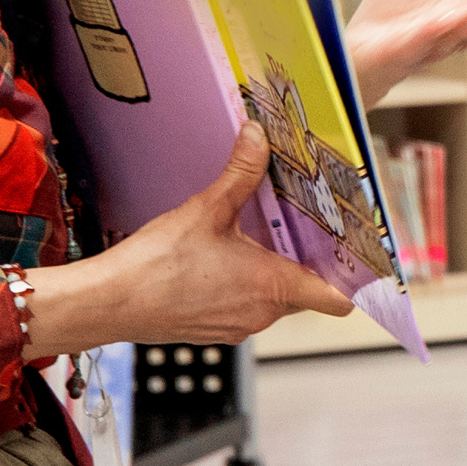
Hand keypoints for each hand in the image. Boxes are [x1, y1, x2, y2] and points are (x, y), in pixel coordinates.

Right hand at [25, 127, 351, 351]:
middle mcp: (262, 314)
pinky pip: (244, 304)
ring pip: (273, 297)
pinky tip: (222, 256)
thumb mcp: (205, 210)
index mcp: (273, 288)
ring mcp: (237, 326)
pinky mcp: (213, 329)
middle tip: (302, 225)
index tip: (359, 257)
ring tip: (258, 234)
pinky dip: (243, 282)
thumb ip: (240, 173)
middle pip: (306, 290)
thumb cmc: (155, 267)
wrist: (107, 304)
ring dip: (271, 269)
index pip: (338, 299)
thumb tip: (258, 136)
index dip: (355, 280)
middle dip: (305, 258)